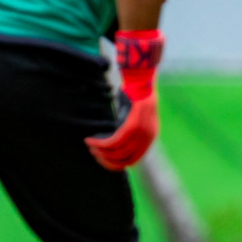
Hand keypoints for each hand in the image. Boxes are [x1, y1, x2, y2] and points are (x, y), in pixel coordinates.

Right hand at [86, 30, 162, 169]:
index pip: (133, 160)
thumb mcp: (133, 117)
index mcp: (150, 137)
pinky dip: (102, 143)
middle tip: (93, 153)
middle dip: (107, 161)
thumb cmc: (133, 95)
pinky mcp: (134, 123)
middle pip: (126, 159)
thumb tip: (112, 146)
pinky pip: (115, 140)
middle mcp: (149, 136)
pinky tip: (91, 140)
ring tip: (90, 146)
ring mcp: (143, 130)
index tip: (102, 160)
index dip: (116, 164)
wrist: (139, 77)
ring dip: (101, 151)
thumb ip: (127, 132)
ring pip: (119, 151)